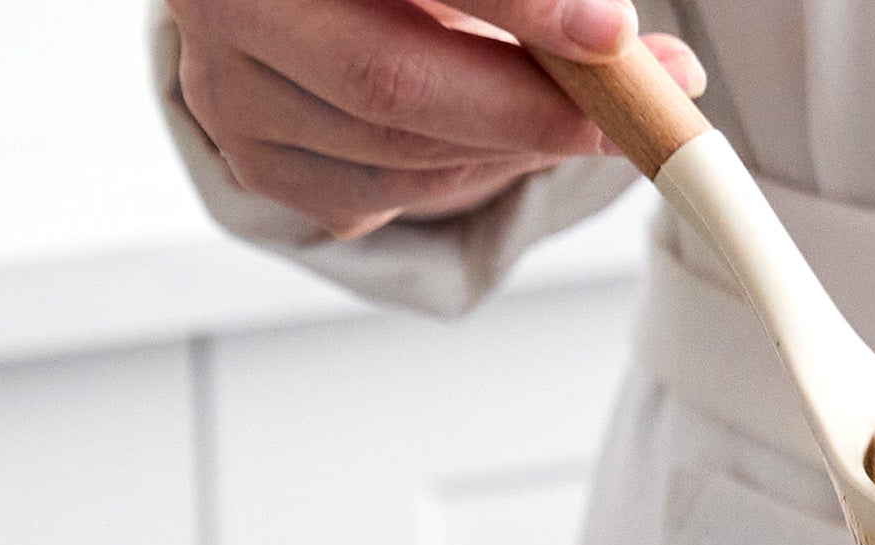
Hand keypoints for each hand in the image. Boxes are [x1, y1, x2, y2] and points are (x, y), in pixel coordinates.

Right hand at [170, 0, 704, 238]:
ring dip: (513, 144)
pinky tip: (498, 132)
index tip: (612, 34)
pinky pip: (389, 194)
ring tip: (581, 112)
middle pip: (392, 83)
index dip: (517, 4)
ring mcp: (229, 93)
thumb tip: (648, 62)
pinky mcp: (260, 161)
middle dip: (530, 108)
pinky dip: (468, 173)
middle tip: (630, 114)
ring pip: (400, 151)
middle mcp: (226, 3)